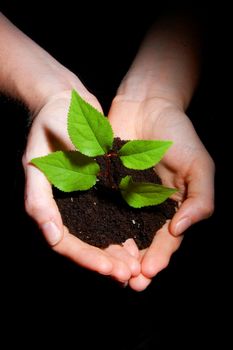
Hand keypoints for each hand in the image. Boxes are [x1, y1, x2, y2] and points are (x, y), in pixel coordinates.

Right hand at [22, 89, 140, 282]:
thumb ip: (44, 192)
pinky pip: (108, 216)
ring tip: (138, 264)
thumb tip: (52, 235)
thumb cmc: (52, 120)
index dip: (86, 258)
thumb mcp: (43, 153)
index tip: (111, 268)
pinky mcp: (96, 189)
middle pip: (83, 245)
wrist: (67, 101)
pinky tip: (138, 240)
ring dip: (116, 252)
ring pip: (97, 235)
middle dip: (106, 261)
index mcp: (46, 201)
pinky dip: (121, 230)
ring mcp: (80, 198)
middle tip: (130, 274)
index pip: (64, 242)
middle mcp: (64, 205)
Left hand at [108, 96, 214, 289]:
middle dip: (136, 264)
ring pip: (120, 233)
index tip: (148, 273)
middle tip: (128, 282)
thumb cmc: (178, 134)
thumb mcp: (200, 166)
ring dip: (116, 253)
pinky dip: (98, 228)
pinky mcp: (106, 186)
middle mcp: (148, 207)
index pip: (167, 240)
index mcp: (173, 207)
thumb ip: (200, 198)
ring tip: (110, 270)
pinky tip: (91, 242)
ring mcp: (126, 198)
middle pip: (142, 244)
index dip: (159, 258)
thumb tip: (181, 229)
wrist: (147, 106)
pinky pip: (101, 210)